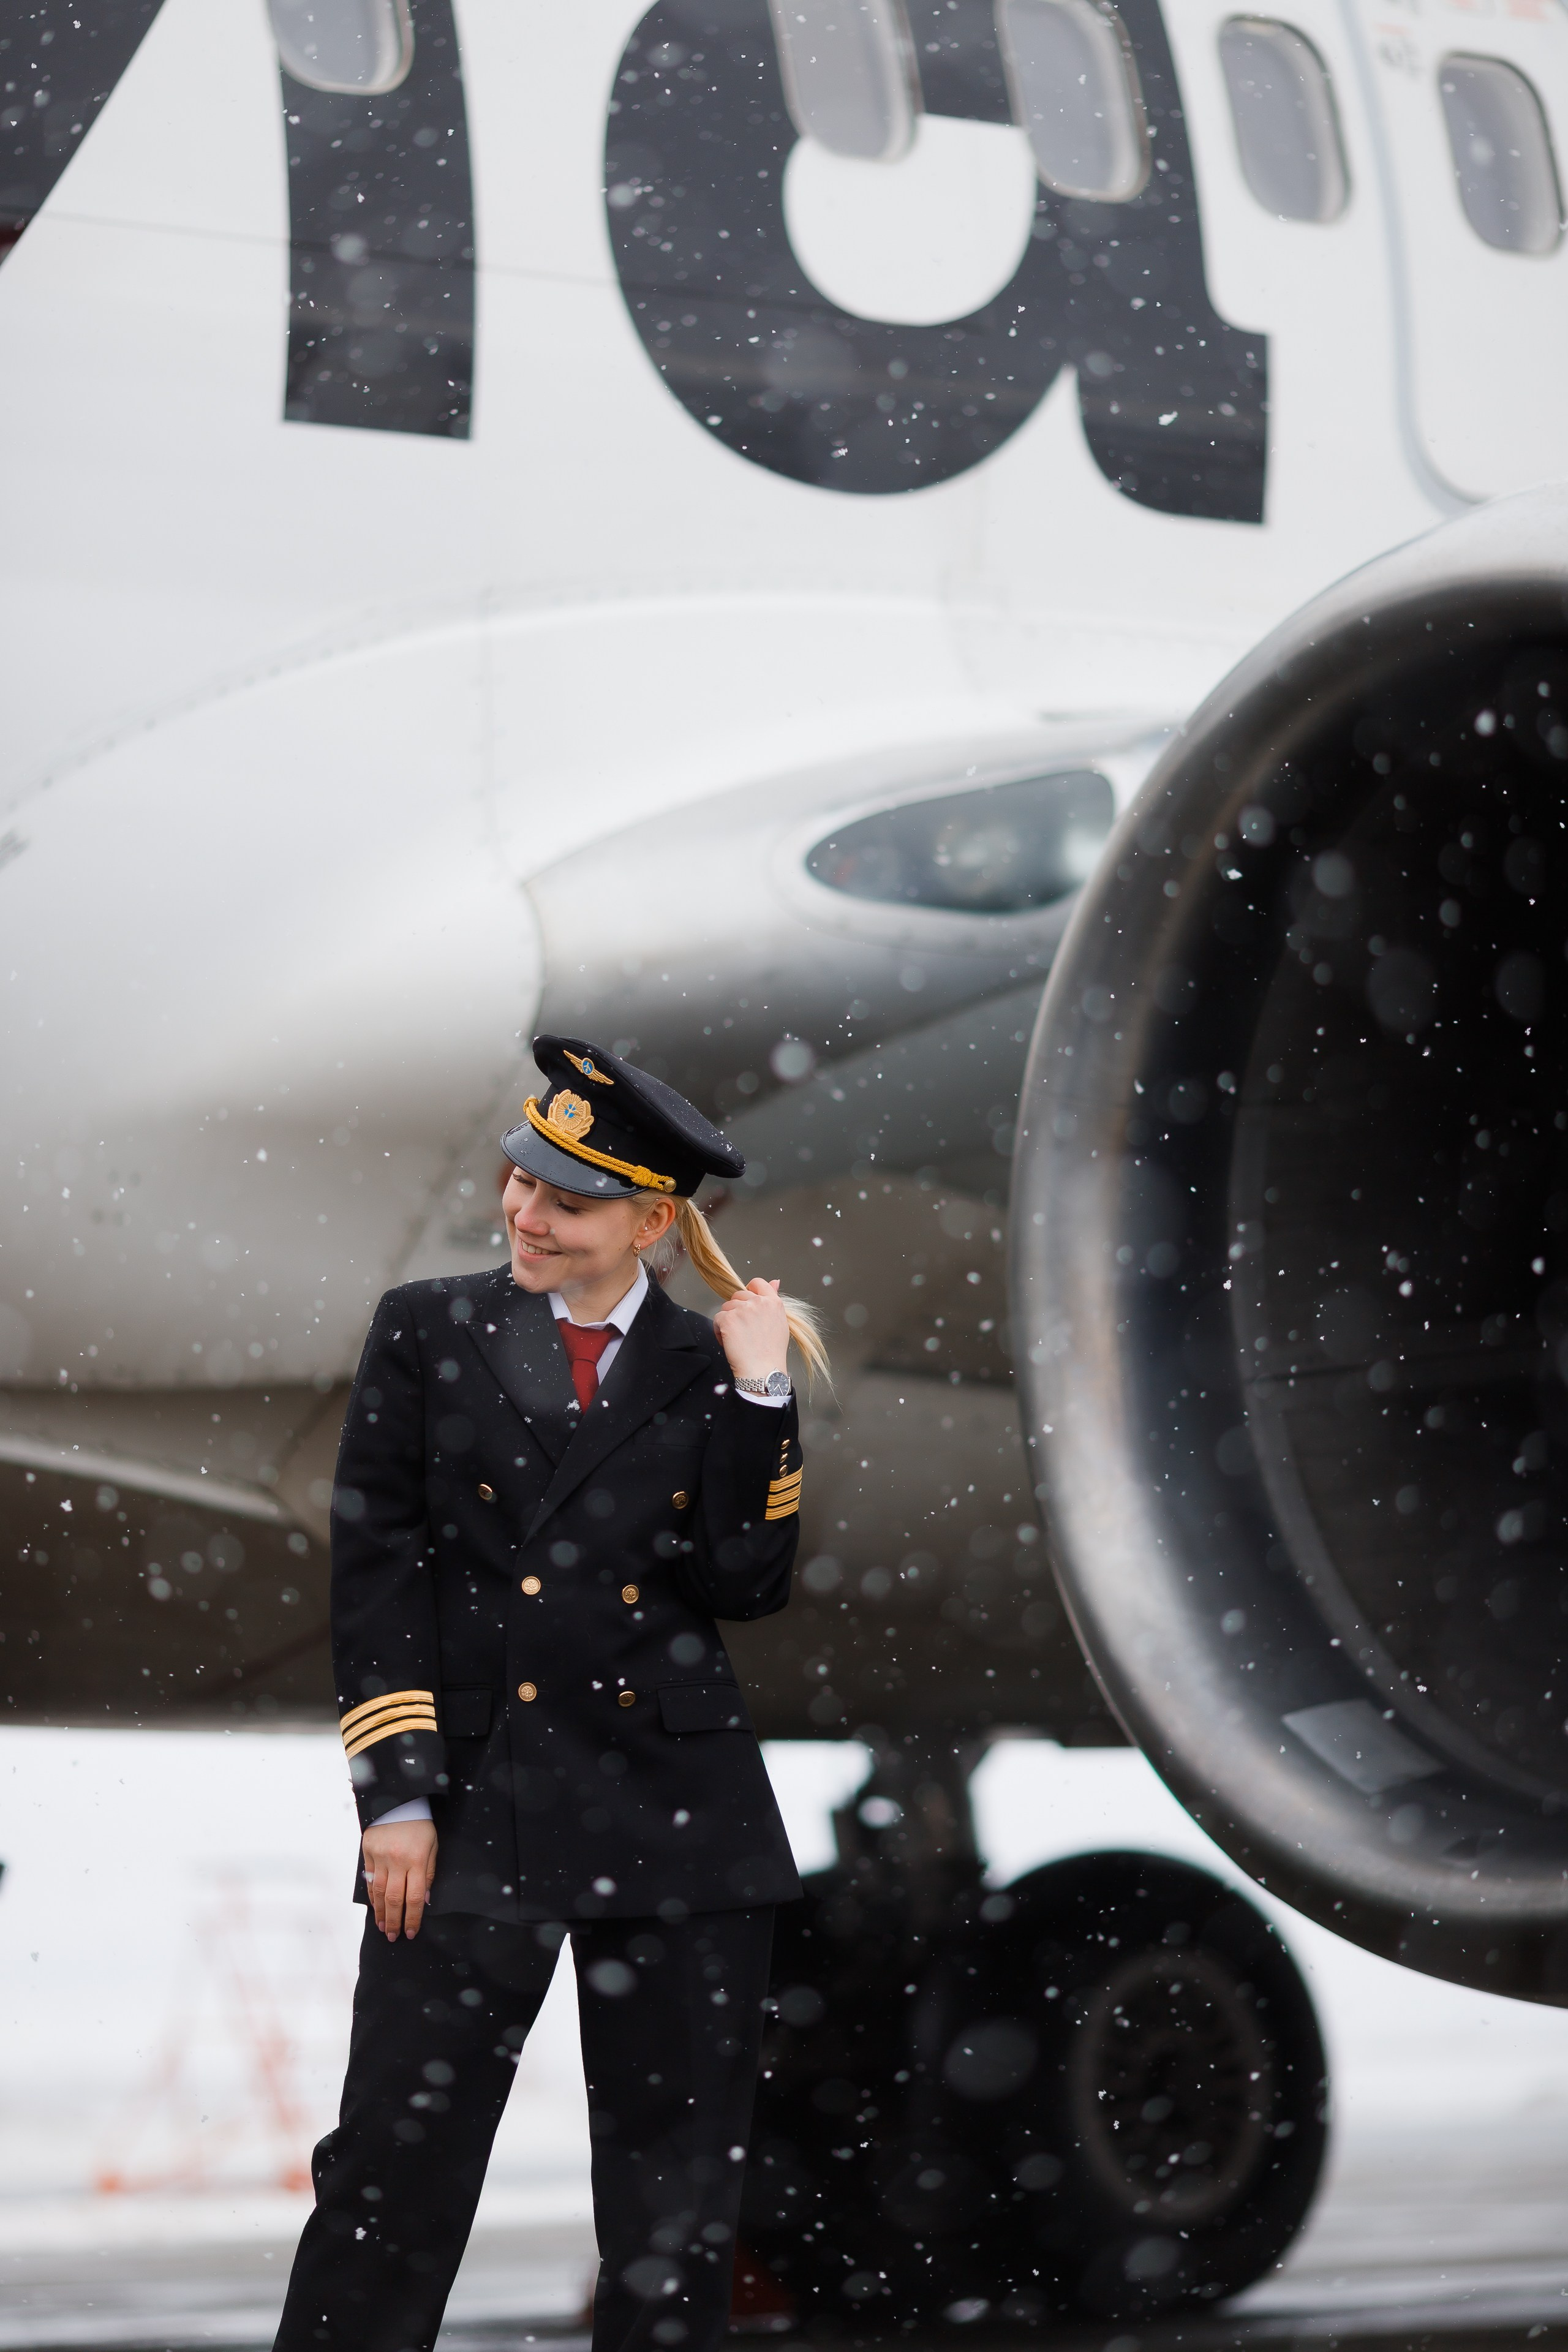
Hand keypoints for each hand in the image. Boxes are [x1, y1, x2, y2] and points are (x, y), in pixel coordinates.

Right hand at [362, 1817, 437, 1940]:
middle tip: (393, 1937)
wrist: (398, 1800)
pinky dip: (372, 1896)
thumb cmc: (420, 1824)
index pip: (415, 1897)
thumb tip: (424, 1900)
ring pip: (380, 1893)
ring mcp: (380, 1857)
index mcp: (417, 1860)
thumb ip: (428, 1873)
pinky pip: (370, 1880)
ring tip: (382, 1927)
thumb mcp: (432, 1846)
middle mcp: (397, 1861)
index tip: (411, 1932)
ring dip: (381, 1913)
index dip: (413, 1918)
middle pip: (395, 1899)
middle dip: (394, 1921)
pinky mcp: (368, 1853)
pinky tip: (375, 1907)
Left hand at [713, 1277, 789, 1381]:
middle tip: (743, 1330)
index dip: (750, 1291)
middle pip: (738, 1296)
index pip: (758, 1283)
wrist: (763, 1370)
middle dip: (737, 1310)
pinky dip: (720, 1331)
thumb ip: (774, 1300)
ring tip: (737, 1338)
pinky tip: (729, 1342)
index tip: (747, 1304)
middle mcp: (758, 1302)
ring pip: (726, 1307)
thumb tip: (774, 1281)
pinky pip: (717, 1319)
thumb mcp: (779, 1322)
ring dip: (728, 1321)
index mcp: (773, 1302)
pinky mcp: (728, 1319)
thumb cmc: (771, 1351)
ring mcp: (743, 1310)